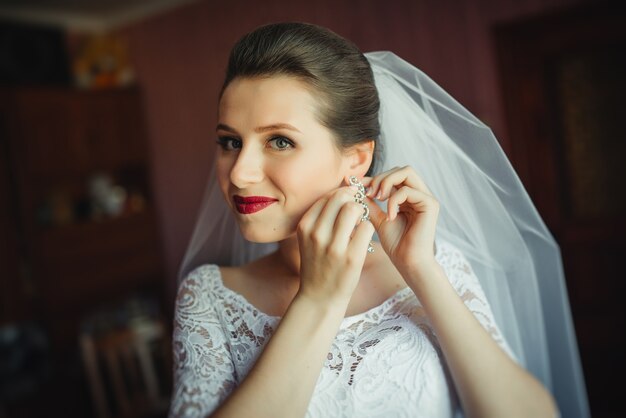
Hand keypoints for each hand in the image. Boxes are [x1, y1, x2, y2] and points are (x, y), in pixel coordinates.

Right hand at [296, 185, 375, 305]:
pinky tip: (363, 237)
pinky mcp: (351, 257)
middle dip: (353, 199)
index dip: (342, 193)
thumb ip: (320, 218)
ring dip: (362, 212)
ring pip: (354, 209)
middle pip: (341, 198)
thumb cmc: (318, 265)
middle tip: (357, 210)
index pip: (327, 196)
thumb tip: (342, 192)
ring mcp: (334, 246)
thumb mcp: (309, 239)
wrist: (319, 298)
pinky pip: (366, 228)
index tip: (350, 199)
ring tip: (360, 222)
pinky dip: (368, 228)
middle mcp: (316, 234)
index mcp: (305, 227)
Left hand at [361, 166, 438, 275]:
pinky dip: (394, 200)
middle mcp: (419, 194)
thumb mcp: (377, 218)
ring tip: (377, 198)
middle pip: (401, 169)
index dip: (373, 177)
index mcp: (408, 197)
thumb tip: (355, 187)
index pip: (392, 176)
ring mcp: (426, 197)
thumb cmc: (396, 244)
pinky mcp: (430, 204)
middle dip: (380, 177)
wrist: (409, 263)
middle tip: (368, 193)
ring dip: (387, 182)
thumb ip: (369, 202)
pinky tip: (390, 216)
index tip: (356, 184)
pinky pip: (408, 190)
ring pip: (406, 172)